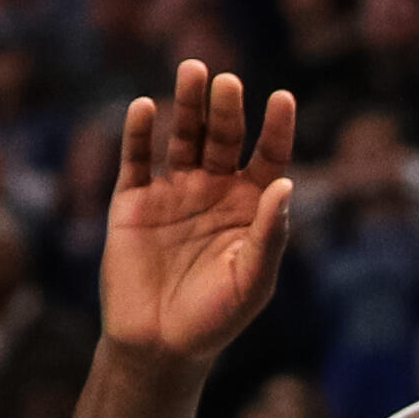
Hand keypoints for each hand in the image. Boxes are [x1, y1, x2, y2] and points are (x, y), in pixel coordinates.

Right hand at [99, 62, 296, 367]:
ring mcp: (172, 192)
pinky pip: (137, 160)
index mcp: (250, 205)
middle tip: (226, 81)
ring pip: (181, 137)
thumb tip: (285, 184)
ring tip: (192, 71)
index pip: (268, 155)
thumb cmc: (216, 317)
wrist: (157, 346)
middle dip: (225, 108)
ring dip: (187, 105)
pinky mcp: (133, 201)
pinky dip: (139, 133)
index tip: (281, 99)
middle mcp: (213, 190)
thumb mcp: (253, 279)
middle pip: (222, 137)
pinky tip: (146, 108)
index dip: (276, 127)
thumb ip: (270, 233)